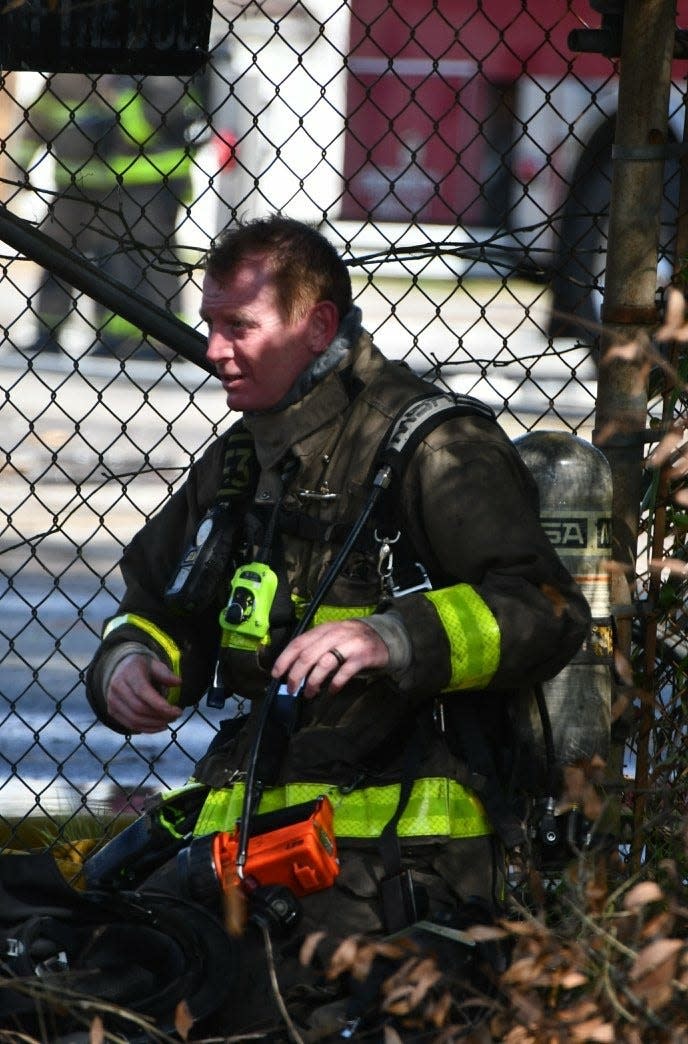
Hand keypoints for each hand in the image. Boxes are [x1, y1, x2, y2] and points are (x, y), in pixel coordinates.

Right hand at [106, 653, 182, 732]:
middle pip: (139, 708)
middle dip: (160, 716)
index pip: (143, 692)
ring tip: (169, 722)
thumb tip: (178, 682)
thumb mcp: (155, 664)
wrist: (121, 668)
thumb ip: (166, 674)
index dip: (161, 705)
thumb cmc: (142, 668)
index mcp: (129, 673)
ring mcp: (112, 700)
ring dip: (155, 725)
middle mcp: (117, 686)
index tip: (177, 711)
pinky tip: (159, 726)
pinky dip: (146, 728)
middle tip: (175, 717)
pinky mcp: (112, 711)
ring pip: (134, 720)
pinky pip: (130, 725)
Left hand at [271, 619, 389, 699]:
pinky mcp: (362, 656)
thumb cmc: (351, 641)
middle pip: (308, 655)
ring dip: (313, 682)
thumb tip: (292, 668)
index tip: (276, 674)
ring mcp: (349, 644)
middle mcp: (334, 634)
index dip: (284, 659)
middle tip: (291, 689)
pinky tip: (331, 691)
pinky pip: (344, 672)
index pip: (298, 643)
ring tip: (309, 694)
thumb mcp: (331, 637)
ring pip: (324, 664)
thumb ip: (315, 648)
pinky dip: (335, 683)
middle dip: (296, 675)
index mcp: (323, 629)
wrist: (383, 637)